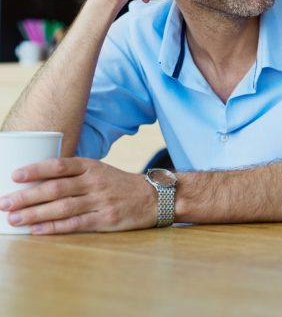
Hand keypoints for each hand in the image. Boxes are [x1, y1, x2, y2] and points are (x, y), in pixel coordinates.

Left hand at [0, 158, 156, 233]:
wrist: (153, 197)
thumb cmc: (120, 184)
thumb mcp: (100, 170)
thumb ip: (74, 174)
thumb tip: (38, 180)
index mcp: (92, 167)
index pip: (61, 165)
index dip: (37, 170)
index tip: (15, 175)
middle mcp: (95, 182)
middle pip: (56, 188)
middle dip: (27, 196)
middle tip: (5, 202)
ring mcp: (100, 201)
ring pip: (62, 207)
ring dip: (35, 214)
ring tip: (13, 219)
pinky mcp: (105, 220)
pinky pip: (75, 224)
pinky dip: (54, 228)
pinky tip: (37, 230)